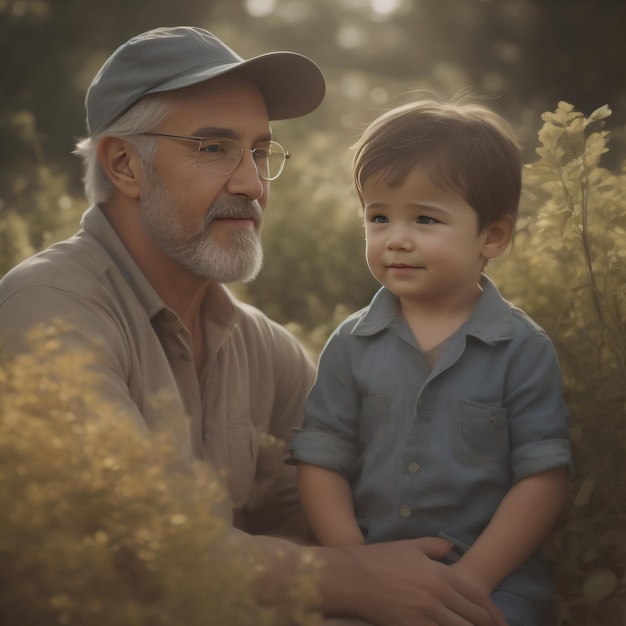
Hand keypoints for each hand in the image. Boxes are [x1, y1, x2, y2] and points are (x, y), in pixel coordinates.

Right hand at [334, 537, 505, 625]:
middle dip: (487, 625)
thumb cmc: (381, 559)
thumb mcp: (411, 546)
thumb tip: (453, 549)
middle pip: (475, 618)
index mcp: (440, 574)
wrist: (354, 578)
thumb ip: (436, 546)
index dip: (492, 612)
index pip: (477, 597)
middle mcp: (438, 597)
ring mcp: (426, 615)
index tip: (500, 620)